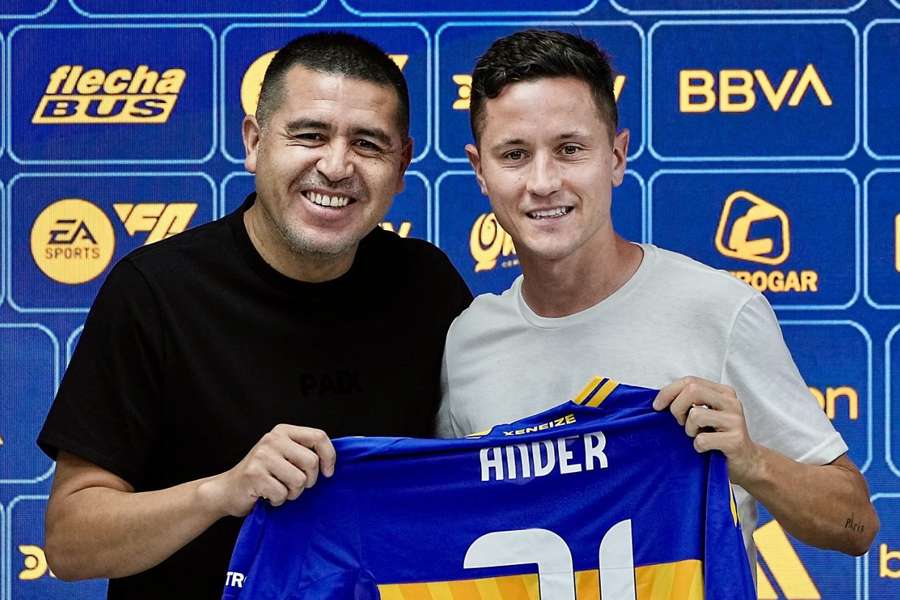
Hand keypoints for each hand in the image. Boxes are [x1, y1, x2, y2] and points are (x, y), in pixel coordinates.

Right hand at [201, 425, 335, 517]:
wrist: (227, 490)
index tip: (328, 473)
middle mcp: (273, 439)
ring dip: (292, 493)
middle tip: (293, 485)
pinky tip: (267, 496)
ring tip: (278, 490)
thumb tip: (333, 461)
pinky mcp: (254, 474)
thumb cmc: (263, 476)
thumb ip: (304, 452)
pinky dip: (278, 501)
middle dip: (308, 481)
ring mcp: (262, 456)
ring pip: (299, 480)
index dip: (329, 457)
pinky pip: (282, 494)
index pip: (319, 437)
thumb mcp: (284, 456)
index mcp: (283, 431)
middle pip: (312, 462)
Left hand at [652, 376, 761, 486]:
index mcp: (723, 392)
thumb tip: (660, 399)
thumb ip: (690, 401)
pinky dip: (697, 446)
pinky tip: (706, 449)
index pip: (690, 381)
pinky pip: (702, 439)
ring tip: (697, 436)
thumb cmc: (719, 437)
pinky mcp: (735, 440)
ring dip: (689, 430)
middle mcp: (731, 402)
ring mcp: (735, 420)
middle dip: (677, 408)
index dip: (668, 392)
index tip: (657, 406)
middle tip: (680, 423)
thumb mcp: (707, 413)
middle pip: (692, 390)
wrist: (746, 462)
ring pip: (695, 415)